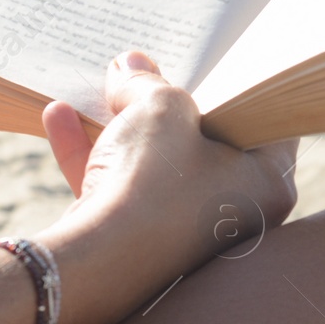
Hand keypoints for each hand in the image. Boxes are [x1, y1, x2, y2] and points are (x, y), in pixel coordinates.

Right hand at [34, 51, 297, 323]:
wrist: (97, 266)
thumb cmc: (152, 184)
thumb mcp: (159, 109)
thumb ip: (148, 83)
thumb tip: (130, 69)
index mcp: (265, 183)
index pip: (263, 121)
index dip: (237, 83)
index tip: (212, 57)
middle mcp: (232, 214)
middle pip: (203, 141)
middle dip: (167, 101)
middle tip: (150, 64)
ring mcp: (181, 232)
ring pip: (153, 164)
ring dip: (121, 122)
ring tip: (103, 83)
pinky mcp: (136, 245)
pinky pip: (116, 188)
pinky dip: (91, 153)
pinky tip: (59, 115)